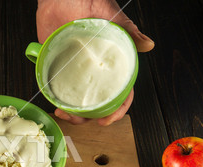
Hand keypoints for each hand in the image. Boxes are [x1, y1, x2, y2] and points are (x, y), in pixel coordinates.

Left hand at [36, 0, 153, 125]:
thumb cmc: (85, 1)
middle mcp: (94, 68)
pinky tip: (54, 104)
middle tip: (82, 120)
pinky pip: (57, 88)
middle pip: (97, 101)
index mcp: (111, 60)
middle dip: (91, 117)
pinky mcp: (56, 67)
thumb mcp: (109, 15)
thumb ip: (127, 30)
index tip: (107, 120)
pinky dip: (57, 99)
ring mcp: (75, 70)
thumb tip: (147, 45)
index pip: (120, 91)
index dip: (117, 109)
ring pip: (77, 99)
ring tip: (65, 114)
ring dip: (73, 112)